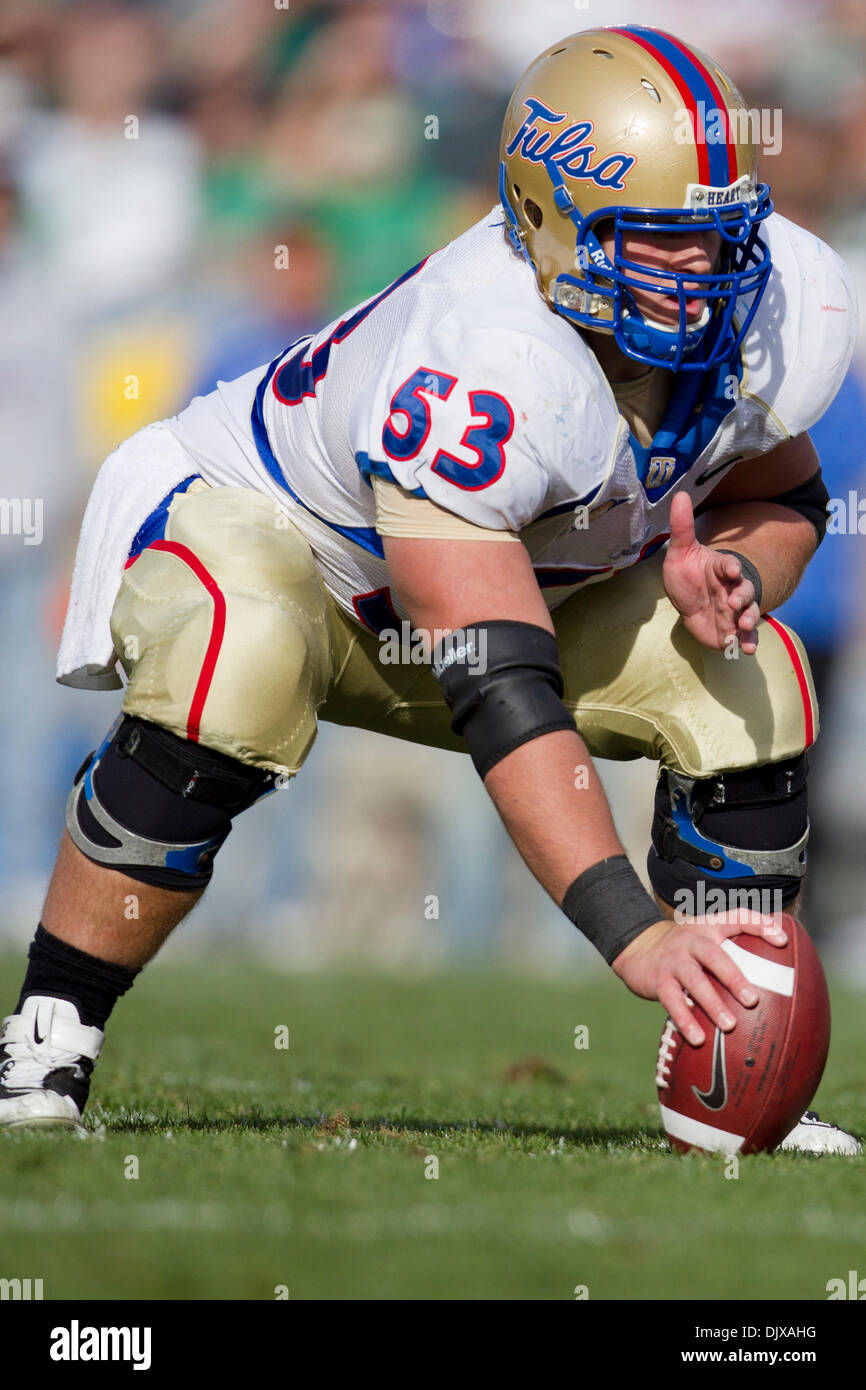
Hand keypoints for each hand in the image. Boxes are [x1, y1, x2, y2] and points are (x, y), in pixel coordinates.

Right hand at [611, 910, 787, 1043]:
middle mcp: (691, 940)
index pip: (737, 918)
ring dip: (712, 1004)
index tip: (782, 941)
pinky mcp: (659, 980)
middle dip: (734, 978)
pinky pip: (672, 1001)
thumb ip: (736, 944)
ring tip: (729, 1026)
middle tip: (753, 1000)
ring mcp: (673, 960)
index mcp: (709, 927)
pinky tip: (697, 1038)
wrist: (639, 948)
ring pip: (693, 981)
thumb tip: (781, 963)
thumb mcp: (707, 936)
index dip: (760, 925)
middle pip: (714, 956)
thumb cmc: (686, 948)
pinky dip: (684, 1020)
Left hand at [662, 491, 759, 653]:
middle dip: (743, 595)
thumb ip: (682, 527)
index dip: (731, 567)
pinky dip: (748, 642)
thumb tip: (680, 494)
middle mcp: (732, 588)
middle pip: (745, 590)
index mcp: (720, 569)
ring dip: (749, 619)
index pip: (729, 566)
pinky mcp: (734, 629)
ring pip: (749, 612)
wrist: (689, 605)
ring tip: (744, 625)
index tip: (731, 569)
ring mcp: (735, 610)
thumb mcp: (679, 552)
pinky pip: (746, 636)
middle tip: (736, 601)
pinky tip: (747, 650)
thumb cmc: (687, 576)